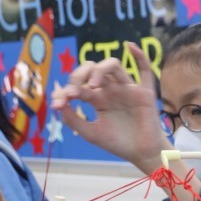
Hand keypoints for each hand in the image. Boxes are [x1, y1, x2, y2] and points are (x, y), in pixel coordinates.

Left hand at [50, 42, 169, 171]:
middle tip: (74, 91)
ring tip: (94, 85)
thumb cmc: (118, 144)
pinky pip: (144, 70)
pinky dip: (139, 56)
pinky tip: (129, 46)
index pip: (79, 85)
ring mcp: (128, 89)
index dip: (66, 91)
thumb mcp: (90, 133)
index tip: (58, 103)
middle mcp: (111, 90)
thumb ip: (72, 119)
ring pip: (113, 66)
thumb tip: (56, 102)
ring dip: (100, 70)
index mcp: (98, 99)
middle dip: (80, 75)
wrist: (142, 154)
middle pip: (93, 69)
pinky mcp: (144, 93)